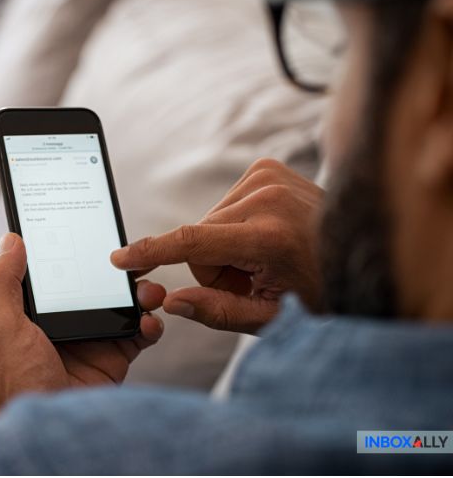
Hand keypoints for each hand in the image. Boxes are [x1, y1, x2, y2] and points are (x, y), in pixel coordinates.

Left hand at [0, 233, 164, 413]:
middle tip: (135, 260)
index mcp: (35, 312)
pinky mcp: (114, 359)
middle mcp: (65, 322)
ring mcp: (92, 340)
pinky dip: (150, 325)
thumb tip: (10, 239)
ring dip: (141, 293)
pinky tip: (149, 322)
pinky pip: (139, 334)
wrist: (51, 434)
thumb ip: (3, 282)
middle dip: (119, 271)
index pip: (59, 271)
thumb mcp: (2, 327)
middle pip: (97, 284)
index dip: (76, 252)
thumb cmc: (17, 382)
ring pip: (123, 304)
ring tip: (149, 291)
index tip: (94, 231)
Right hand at [111, 159, 323, 333]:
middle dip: (214, 265)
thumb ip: (217, 311)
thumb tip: (171, 303)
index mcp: (270, 237)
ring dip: (225, 245)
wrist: (364, 252)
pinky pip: (224, 204)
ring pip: (209, 222)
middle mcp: (268, 197)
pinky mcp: (267, 167)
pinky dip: (235, 225)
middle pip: (198, 238)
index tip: (120, 258)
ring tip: (266, 257)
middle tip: (254, 278)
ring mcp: (269, 176)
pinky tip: (266, 235)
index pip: (192, 242)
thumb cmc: (321, 291)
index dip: (151, 252)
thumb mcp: (271, 317)